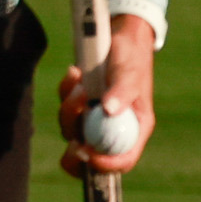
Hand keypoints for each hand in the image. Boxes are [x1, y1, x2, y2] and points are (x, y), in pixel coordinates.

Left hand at [59, 11, 159, 176]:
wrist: (119, 37)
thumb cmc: (132, 56)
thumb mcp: (130, 72)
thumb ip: (122, 91)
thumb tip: (109, 110)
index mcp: (135, 128)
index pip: (124, 159)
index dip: (106, 164)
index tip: (89, 152)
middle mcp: (114, 128)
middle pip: (93, 157)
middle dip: (77, 152)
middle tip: (72, 141)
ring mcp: (96, 118)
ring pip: (73, 132)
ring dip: (69, 111)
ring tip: (78, 84)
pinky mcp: (81, 106)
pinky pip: (66, 110)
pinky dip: (65, 92)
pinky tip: (74, 73)